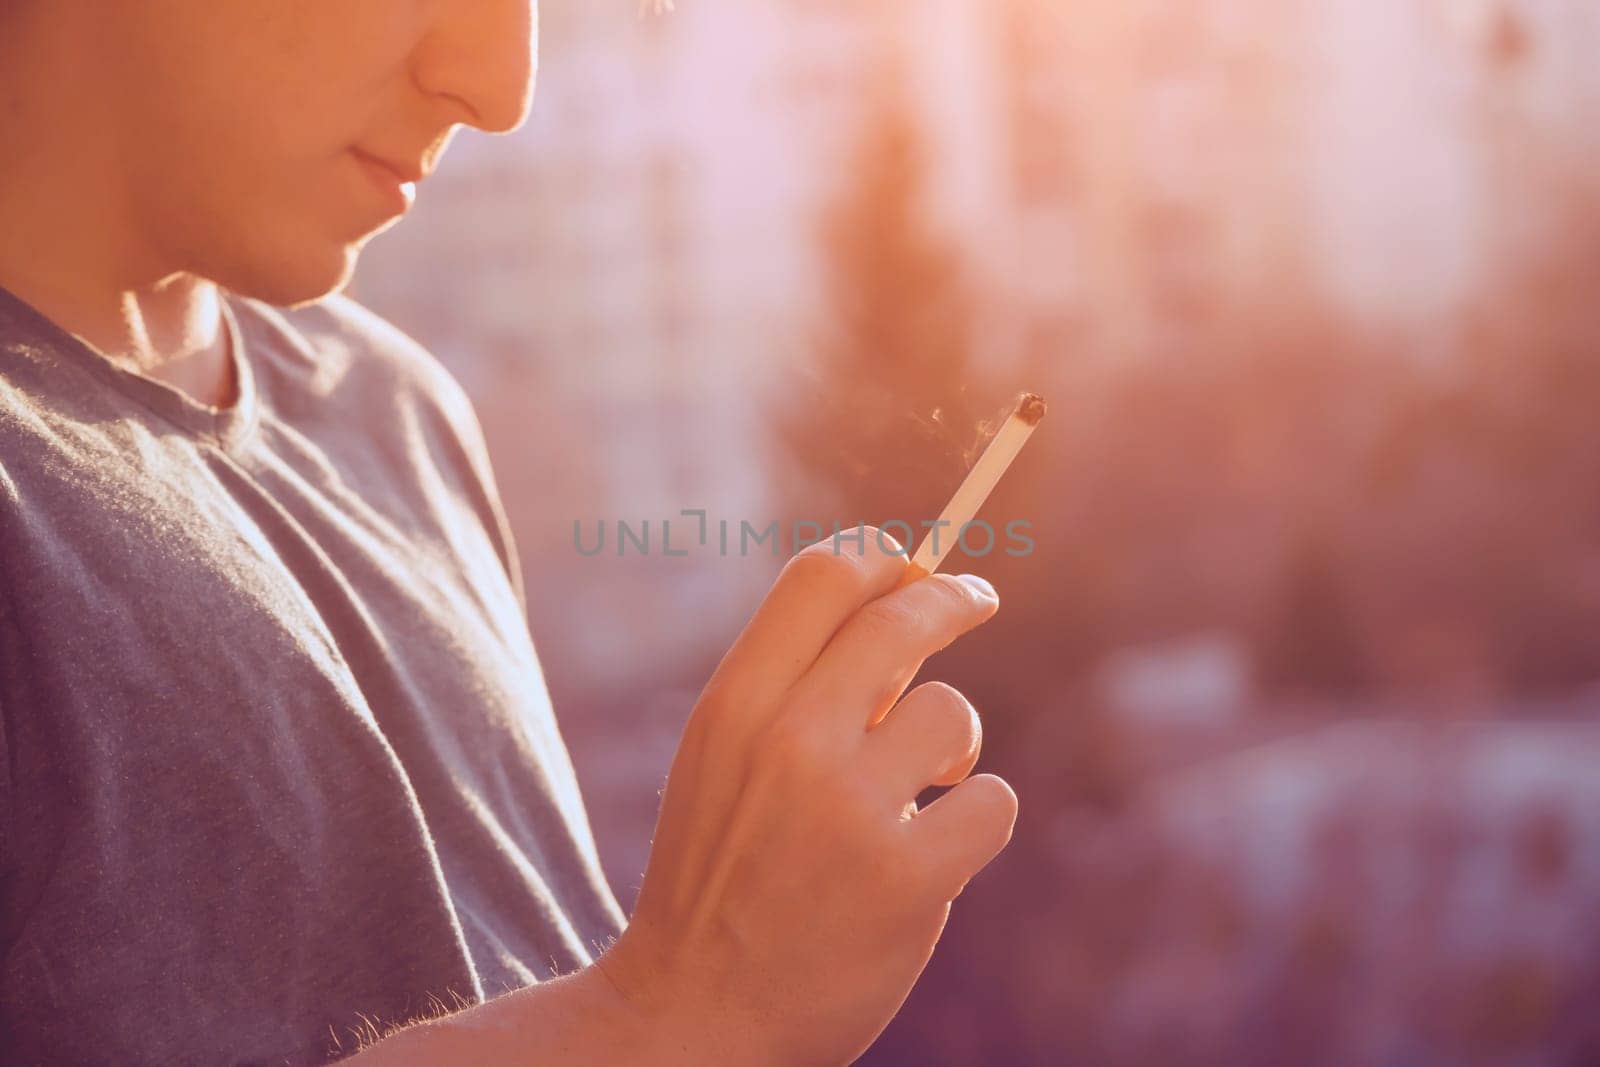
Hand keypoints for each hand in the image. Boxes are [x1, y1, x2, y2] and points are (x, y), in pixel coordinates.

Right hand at [595, 528, 1017, 1063]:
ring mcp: (850, 810)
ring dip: (951, 745)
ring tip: (923, 787)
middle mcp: (790, 743)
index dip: (881, 555)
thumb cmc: (719, 875)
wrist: (695, 1015)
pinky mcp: (907, 880)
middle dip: (953, 598)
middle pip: (901, 619)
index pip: (822, 577)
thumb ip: (795, 689)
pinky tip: (937, 850)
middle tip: (976, 598)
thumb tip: (902, 614)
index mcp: (734, 706)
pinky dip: (975, 820)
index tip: (914, 565)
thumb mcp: (722, 764)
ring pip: (954, 713)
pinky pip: (991, 802)